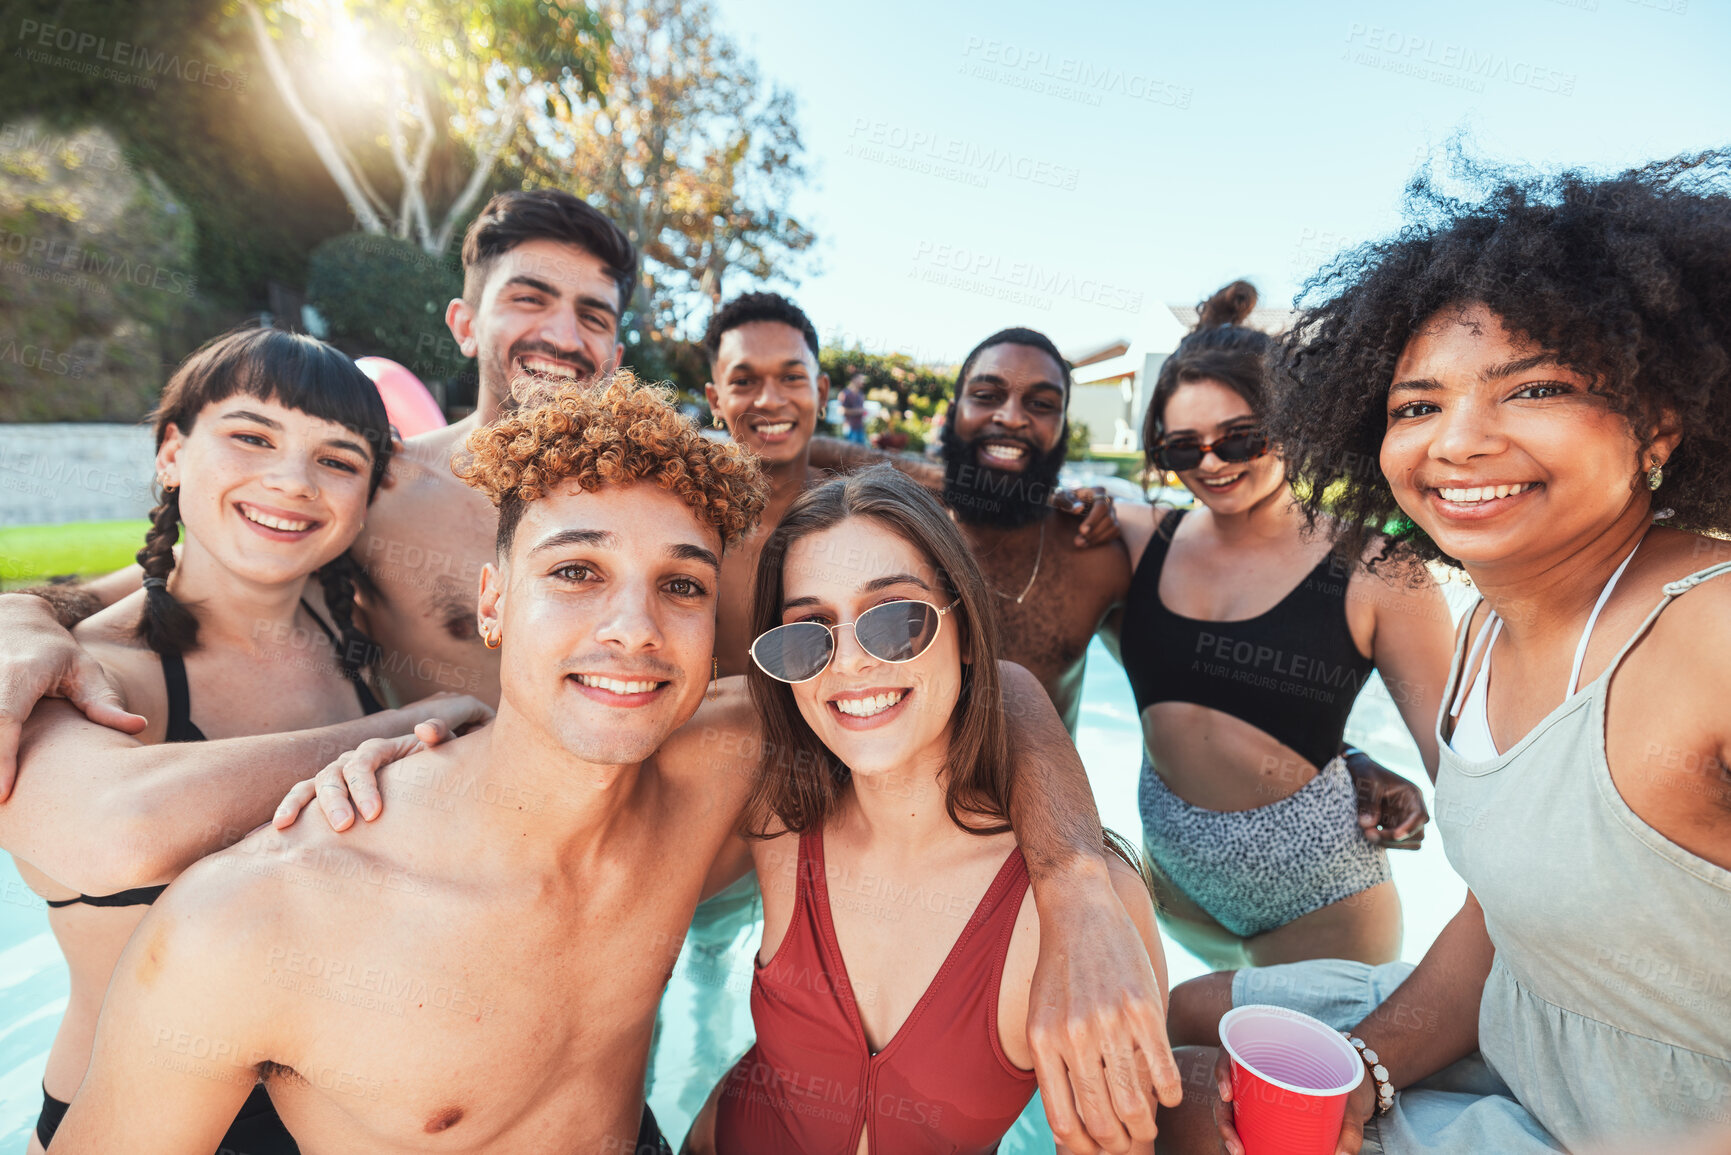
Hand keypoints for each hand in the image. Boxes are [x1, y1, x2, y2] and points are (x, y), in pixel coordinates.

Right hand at [0, 594, 145, 799]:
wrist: (10, 620)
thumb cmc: (53, 651)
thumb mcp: (83, 669)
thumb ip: (104, 701)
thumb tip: (139, 726)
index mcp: (18, 674)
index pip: (2, 717)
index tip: (3, 794)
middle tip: (2, 810)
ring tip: (2, 807)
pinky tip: (0, 788)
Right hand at [271, 693, 488, 830]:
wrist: (426, 775)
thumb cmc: (435, 765)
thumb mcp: (443, 748)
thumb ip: (439, 736)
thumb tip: (426, 731)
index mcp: (377, 749)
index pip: (363, 763)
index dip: (365, 786)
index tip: (375, 814)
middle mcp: (350, 760)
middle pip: (333, 775)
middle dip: (335, 800)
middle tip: (345, 826)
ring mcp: (335, 777)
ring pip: (310, 786)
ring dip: (297, 804)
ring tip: (285, 827)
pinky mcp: (325, 795)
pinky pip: (300, 801)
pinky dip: (285, 812)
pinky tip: (267, 832)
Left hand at [1028, 867, 1182, 1153]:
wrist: (1079, 910)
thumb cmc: (1060, 968)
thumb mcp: (1041, 1016)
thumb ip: (1054, 1062)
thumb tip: (1074, 1118)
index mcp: (1043, 1043)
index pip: (1065, 1121)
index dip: (1086, 1146)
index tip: (1098, 1148)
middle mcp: (1073, 1037)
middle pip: (1101, 1118)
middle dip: (1119, 1142)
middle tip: (1130, 1143)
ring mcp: (1109, 1023)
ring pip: (1133, 1102)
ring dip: (1146, 1125)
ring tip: (1149, 1127)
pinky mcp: (1142, 1008)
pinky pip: (1162, 1069)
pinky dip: (1168, 1092)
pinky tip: (1168, 1095)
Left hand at [1051, 486, 1120, 547]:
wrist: (1070, 505)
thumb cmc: (1065, 500)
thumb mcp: (1061, 498)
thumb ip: (1067, 501)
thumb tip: (1079, 508)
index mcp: (1097, 491)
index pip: (1101, 506)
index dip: (1093, 520)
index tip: (1082, 531)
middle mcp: (1109, 501)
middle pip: (1108, 519)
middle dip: (1093, 533)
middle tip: (1078, 542)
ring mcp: (1113, 512)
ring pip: (1113, 527)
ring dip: (1097, 538)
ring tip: (1082, 544)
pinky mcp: (1114, 522)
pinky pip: (1114, 533)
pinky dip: (1103, 540)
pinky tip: (1089, 543)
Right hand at [1209, 1045, 1375, 1154]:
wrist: (1353, 1089)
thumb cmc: (1347, 1085)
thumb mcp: (1350, 1099)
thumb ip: (1351, 1127)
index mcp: (1268, 1055)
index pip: (1232, 1055)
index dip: (1222, 1073)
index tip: (1227, 1095)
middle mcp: (1254, 1074)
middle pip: (1226, 1093)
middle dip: (1225, 1122)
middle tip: (1236, 1147)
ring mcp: (1254, 1095)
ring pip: (1230, 1113)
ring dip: (1229, 1136)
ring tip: (1238, 1153)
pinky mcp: (1260, 1114)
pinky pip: (1243, 1125)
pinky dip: (1240, 1140)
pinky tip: (1243, 1152)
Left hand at [1343, 748, 1427, 848]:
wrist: (1358, 770)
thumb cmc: (1366, 772)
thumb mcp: (1367, 782)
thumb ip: (1368, 803)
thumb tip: (1367, 825)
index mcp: (1412, 795)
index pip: (1421, 816)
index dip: (1410, 828)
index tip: (1395, 835)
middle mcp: (1411, 809)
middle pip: (1417, 834)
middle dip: (1395, 839)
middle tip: (1369, 833)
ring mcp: (1403, 820)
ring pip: (1409, 843)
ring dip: (1390, 844)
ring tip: (1368, 834)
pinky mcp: (1393, 827)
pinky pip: (1396, 843)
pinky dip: (1384, 843)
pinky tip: (1368, 834)